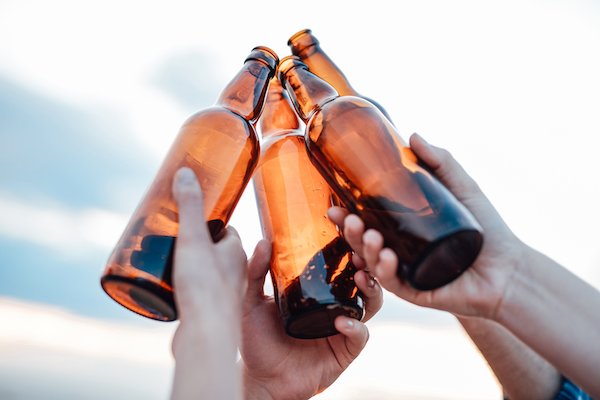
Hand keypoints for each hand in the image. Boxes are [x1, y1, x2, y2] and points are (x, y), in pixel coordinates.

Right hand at [170, 167, 246, 399]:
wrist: (204, 335)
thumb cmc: (205, 287)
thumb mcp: (194, 239)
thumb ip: (189, 206)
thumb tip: (186, 172)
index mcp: (236, 253)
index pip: (226, 230)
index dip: (211, 220)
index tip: (196, 213)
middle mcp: (233, 273)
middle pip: (214, 250)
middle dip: (198, 241)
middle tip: (175, 232)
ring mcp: (220, 293)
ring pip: (205, 271)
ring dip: (190, 263)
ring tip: (166, 256)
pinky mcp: (205, 311)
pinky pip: (194, 292)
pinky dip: (183, 285)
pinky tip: (168, 285)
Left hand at [240, 240, 382, 399]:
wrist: (261, 379)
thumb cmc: (257, 339)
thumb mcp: (252, 301)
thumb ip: (255, 273)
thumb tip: (263, 242)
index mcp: (318, 287)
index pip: (339, 259)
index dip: (348, 242)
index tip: (348, 224)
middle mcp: (335, 303)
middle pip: (361, 275)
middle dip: (367, 259)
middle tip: (362, 246)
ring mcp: (343, 326)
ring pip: (371, 302)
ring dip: (371, 288)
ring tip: (360, 278)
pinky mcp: (345, 350)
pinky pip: (360, 335)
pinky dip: (355, 327)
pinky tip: (342, 323)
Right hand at [328, 133, 526, 319]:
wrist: (510, 269)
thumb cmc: (488, 231)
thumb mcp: (463, 189)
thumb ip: (441, 162)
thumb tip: (413, 136)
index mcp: (403, 233)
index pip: (367, 223)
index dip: (346, 216)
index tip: (334, 204)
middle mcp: (400, 253)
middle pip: (363, 243)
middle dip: (348, 231)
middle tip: (346, 218)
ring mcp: (406, 274)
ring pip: (372, 263)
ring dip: (364, 248)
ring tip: (369, 234)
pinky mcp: (416, 292)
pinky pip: (392, 284)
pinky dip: (386, 270)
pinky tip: (387, 257)